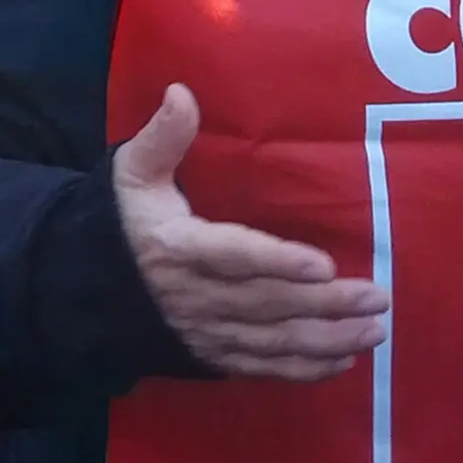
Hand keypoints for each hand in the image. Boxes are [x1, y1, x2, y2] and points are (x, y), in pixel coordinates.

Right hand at [111, 84, 385, 378]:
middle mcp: (195, 297)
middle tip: (377, 295)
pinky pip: (264, 368)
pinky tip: (344, 359)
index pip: (232, 256)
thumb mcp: (133, 172)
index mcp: (177, 247)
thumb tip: (182, 93)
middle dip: (325, 304)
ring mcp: (206, 333)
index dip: (277, 262)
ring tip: (375, 329)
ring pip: (273, 341)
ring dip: (326, 338)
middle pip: (267, 304)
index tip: (323, 264)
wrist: (85, 290)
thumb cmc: (124, 221)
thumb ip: (162, 137)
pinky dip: (305, 369)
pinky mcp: (214, 357)